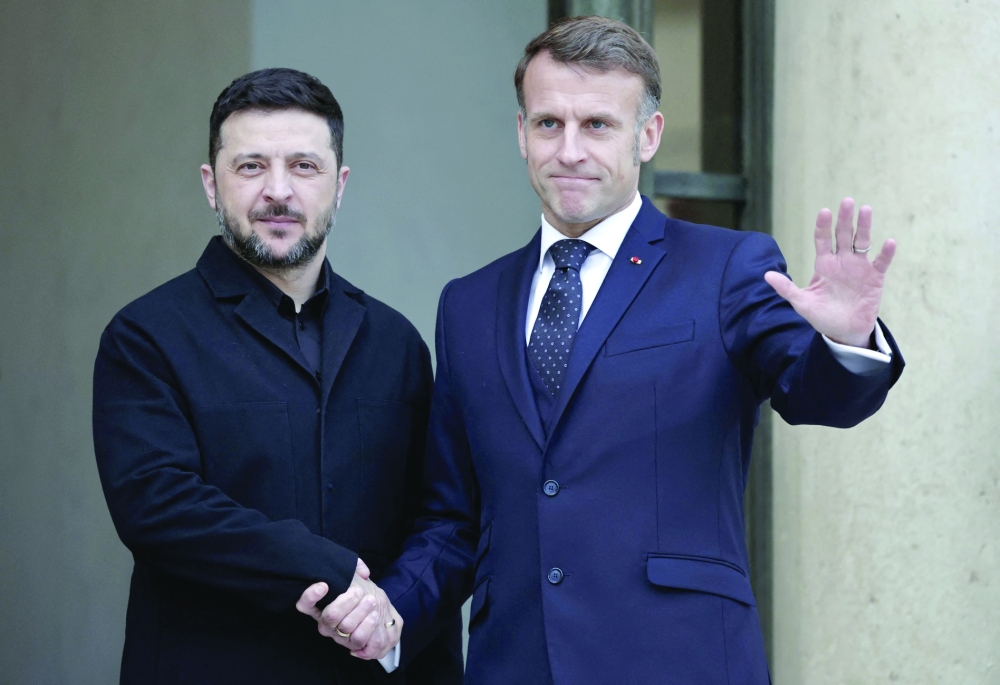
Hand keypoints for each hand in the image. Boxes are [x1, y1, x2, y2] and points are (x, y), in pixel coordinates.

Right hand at [295, 558, 402, 659]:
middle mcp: (325, 623)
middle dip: (348, 601)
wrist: (377, 613)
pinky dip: (368, 626)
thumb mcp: (357, 576)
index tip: (324, 585)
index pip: (305, 605)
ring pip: (346, 626)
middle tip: (359, 591)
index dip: (310, 596)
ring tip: (371, 600)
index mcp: (320, 606)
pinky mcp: (352, 645)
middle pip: (330, 616)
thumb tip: (363, 571)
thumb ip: (357, 567)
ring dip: (361, 611)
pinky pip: (359, 639)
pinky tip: (374, 615)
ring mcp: (338, 635)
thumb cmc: (361, 593)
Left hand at [764, 197, 895, 347]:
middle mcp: (842, 261)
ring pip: (862, 242)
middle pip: (843, 235)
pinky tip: (889, 242)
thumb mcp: (802, 303)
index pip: (822, 240)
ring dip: (864, 227)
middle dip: (844, 219)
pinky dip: (886, 253)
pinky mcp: (875, 278)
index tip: (824, 212)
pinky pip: (881, 262)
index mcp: (824, 265)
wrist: (844, 332)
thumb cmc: (822, 316)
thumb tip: (766, 275)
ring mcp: (859, 268)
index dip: (823, 226)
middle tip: (847, 201)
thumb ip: (786, 288)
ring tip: (866, 210)